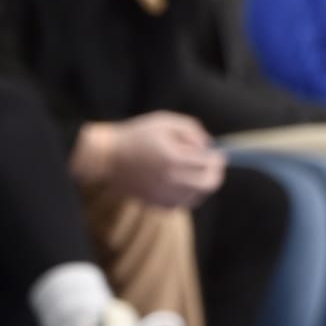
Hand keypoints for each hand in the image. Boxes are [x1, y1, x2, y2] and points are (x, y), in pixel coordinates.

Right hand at [85, 112, 224, 208]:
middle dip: (216, 173)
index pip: (209, 163)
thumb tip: (208, 145)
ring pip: (197, 196)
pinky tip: (181, 182)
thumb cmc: (136, 135)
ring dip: (202, 184)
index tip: (217, 153)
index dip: (217, 157)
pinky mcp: (155, 203)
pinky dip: (187, 195)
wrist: (107, 157)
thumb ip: (191, 130)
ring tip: (196, 172)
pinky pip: (181, 204)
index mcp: (174, 158)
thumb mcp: (165, 121)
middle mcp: (171, 179)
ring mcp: (163, 194)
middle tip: (214, 165)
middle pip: (208, 184)